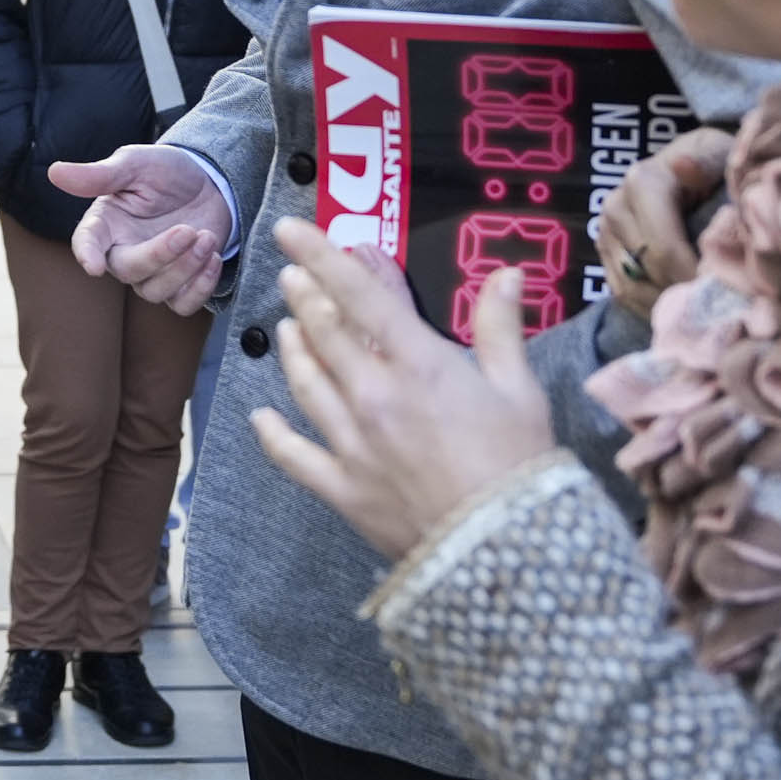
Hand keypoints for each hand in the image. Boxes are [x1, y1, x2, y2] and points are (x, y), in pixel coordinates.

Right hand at [52, 144, 231, 313]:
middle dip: (160, 255)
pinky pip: (183, 305)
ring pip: (156, 292)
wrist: (211, 184)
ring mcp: (152, 273)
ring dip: (186, 268)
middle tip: (188, 230)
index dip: (87, 254)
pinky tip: (213, 257)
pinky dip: (201, 287)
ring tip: (207, 236)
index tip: (94, 266)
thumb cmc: (167, 172)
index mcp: (106, 223)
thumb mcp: (136, 164)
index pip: (86, 242)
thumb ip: (100, 174)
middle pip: (128, 271)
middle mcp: (123, 251)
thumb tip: (55, 171)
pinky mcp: (179, 285)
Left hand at [249, 219, 557, 561]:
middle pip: (324, 333)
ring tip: (286, 328)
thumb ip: (500, 327)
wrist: (507, 549)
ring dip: (292, 350)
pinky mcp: (342, 488)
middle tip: (294, 277)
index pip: (359, 296)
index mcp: (419, 365)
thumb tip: (506, 272)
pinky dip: (273, 435)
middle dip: (305, 298)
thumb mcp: (520, 389)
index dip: (320, 257)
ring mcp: (352, 444)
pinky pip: (294, 456)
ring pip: (306, 383)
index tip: (290, 230)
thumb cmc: (521, 464)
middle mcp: (374, 396)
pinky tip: (260, 419)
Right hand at [597, 125, 735, 308]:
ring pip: (632, 287)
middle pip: (648, 271)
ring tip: (702, 307)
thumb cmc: (713, 164)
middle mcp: (615, 206)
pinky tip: (680, 305)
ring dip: (667, 302)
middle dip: (684, 291)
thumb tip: (684, 166)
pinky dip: (651, 305)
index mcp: (642, 182)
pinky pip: (622, 292)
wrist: (692, 165)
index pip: (663, 248)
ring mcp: (605, 231)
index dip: (694, 276)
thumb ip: (706, 161)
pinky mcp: (604, 251)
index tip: (726, 292)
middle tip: (720, 305)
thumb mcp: (719, 154)